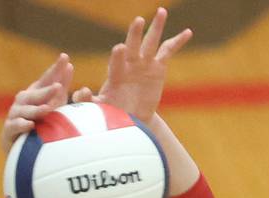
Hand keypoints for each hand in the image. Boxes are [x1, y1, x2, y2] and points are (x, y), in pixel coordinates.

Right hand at [1, 53, 72, 152]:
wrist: (20, 144)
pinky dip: (22, 125)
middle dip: (47, 91)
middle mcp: (24, 100)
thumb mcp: (53, 102)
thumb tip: (70, 66)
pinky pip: (15, 126)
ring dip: (37, 109)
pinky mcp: (10, 130)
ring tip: (48, 108)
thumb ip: (61, 86)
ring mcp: (16, 114)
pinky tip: (30, 124)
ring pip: (26, 110)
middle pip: (36, 94)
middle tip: (58, 87)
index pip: (47, 79)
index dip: (55, 69)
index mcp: (35, 92)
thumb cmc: (41, 120)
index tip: (65, 57)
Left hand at [76, 8, 190, 122]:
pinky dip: (178, 41)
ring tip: (162, 11)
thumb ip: (91, 100)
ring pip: (151, 42)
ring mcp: (145, 63)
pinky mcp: (158, 66)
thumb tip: (81, 91)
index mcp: (117, 73)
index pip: (117, 62)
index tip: (119, 48)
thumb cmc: (115, 110)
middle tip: (138, 21)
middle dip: (135, 33)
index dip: (118, 56)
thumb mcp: (102, 107)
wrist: (132, 114)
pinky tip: (188, 32)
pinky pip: (168, 51)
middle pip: (133, 45)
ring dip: (156, 27)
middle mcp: (130, 63)